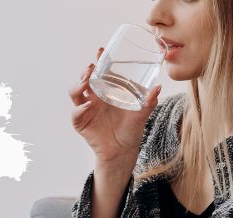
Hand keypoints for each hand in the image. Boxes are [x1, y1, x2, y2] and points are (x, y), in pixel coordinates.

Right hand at [69, 47, 161, 168]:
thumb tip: (158, 87)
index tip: (101, 50)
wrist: (123, 151)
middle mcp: (94, 98)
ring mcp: (86, 110)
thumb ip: (149, 101)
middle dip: (85, 71)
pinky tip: (88, 106)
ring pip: (75, 93)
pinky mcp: (81, 123)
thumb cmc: (131, 131)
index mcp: (106, 92)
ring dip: (78, 85)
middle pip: (84, 79)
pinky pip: (76, 113)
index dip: (99, 61)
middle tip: (92, 67)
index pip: (99, 73)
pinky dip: (80, 108)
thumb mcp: (142, 114)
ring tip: (86, 82)